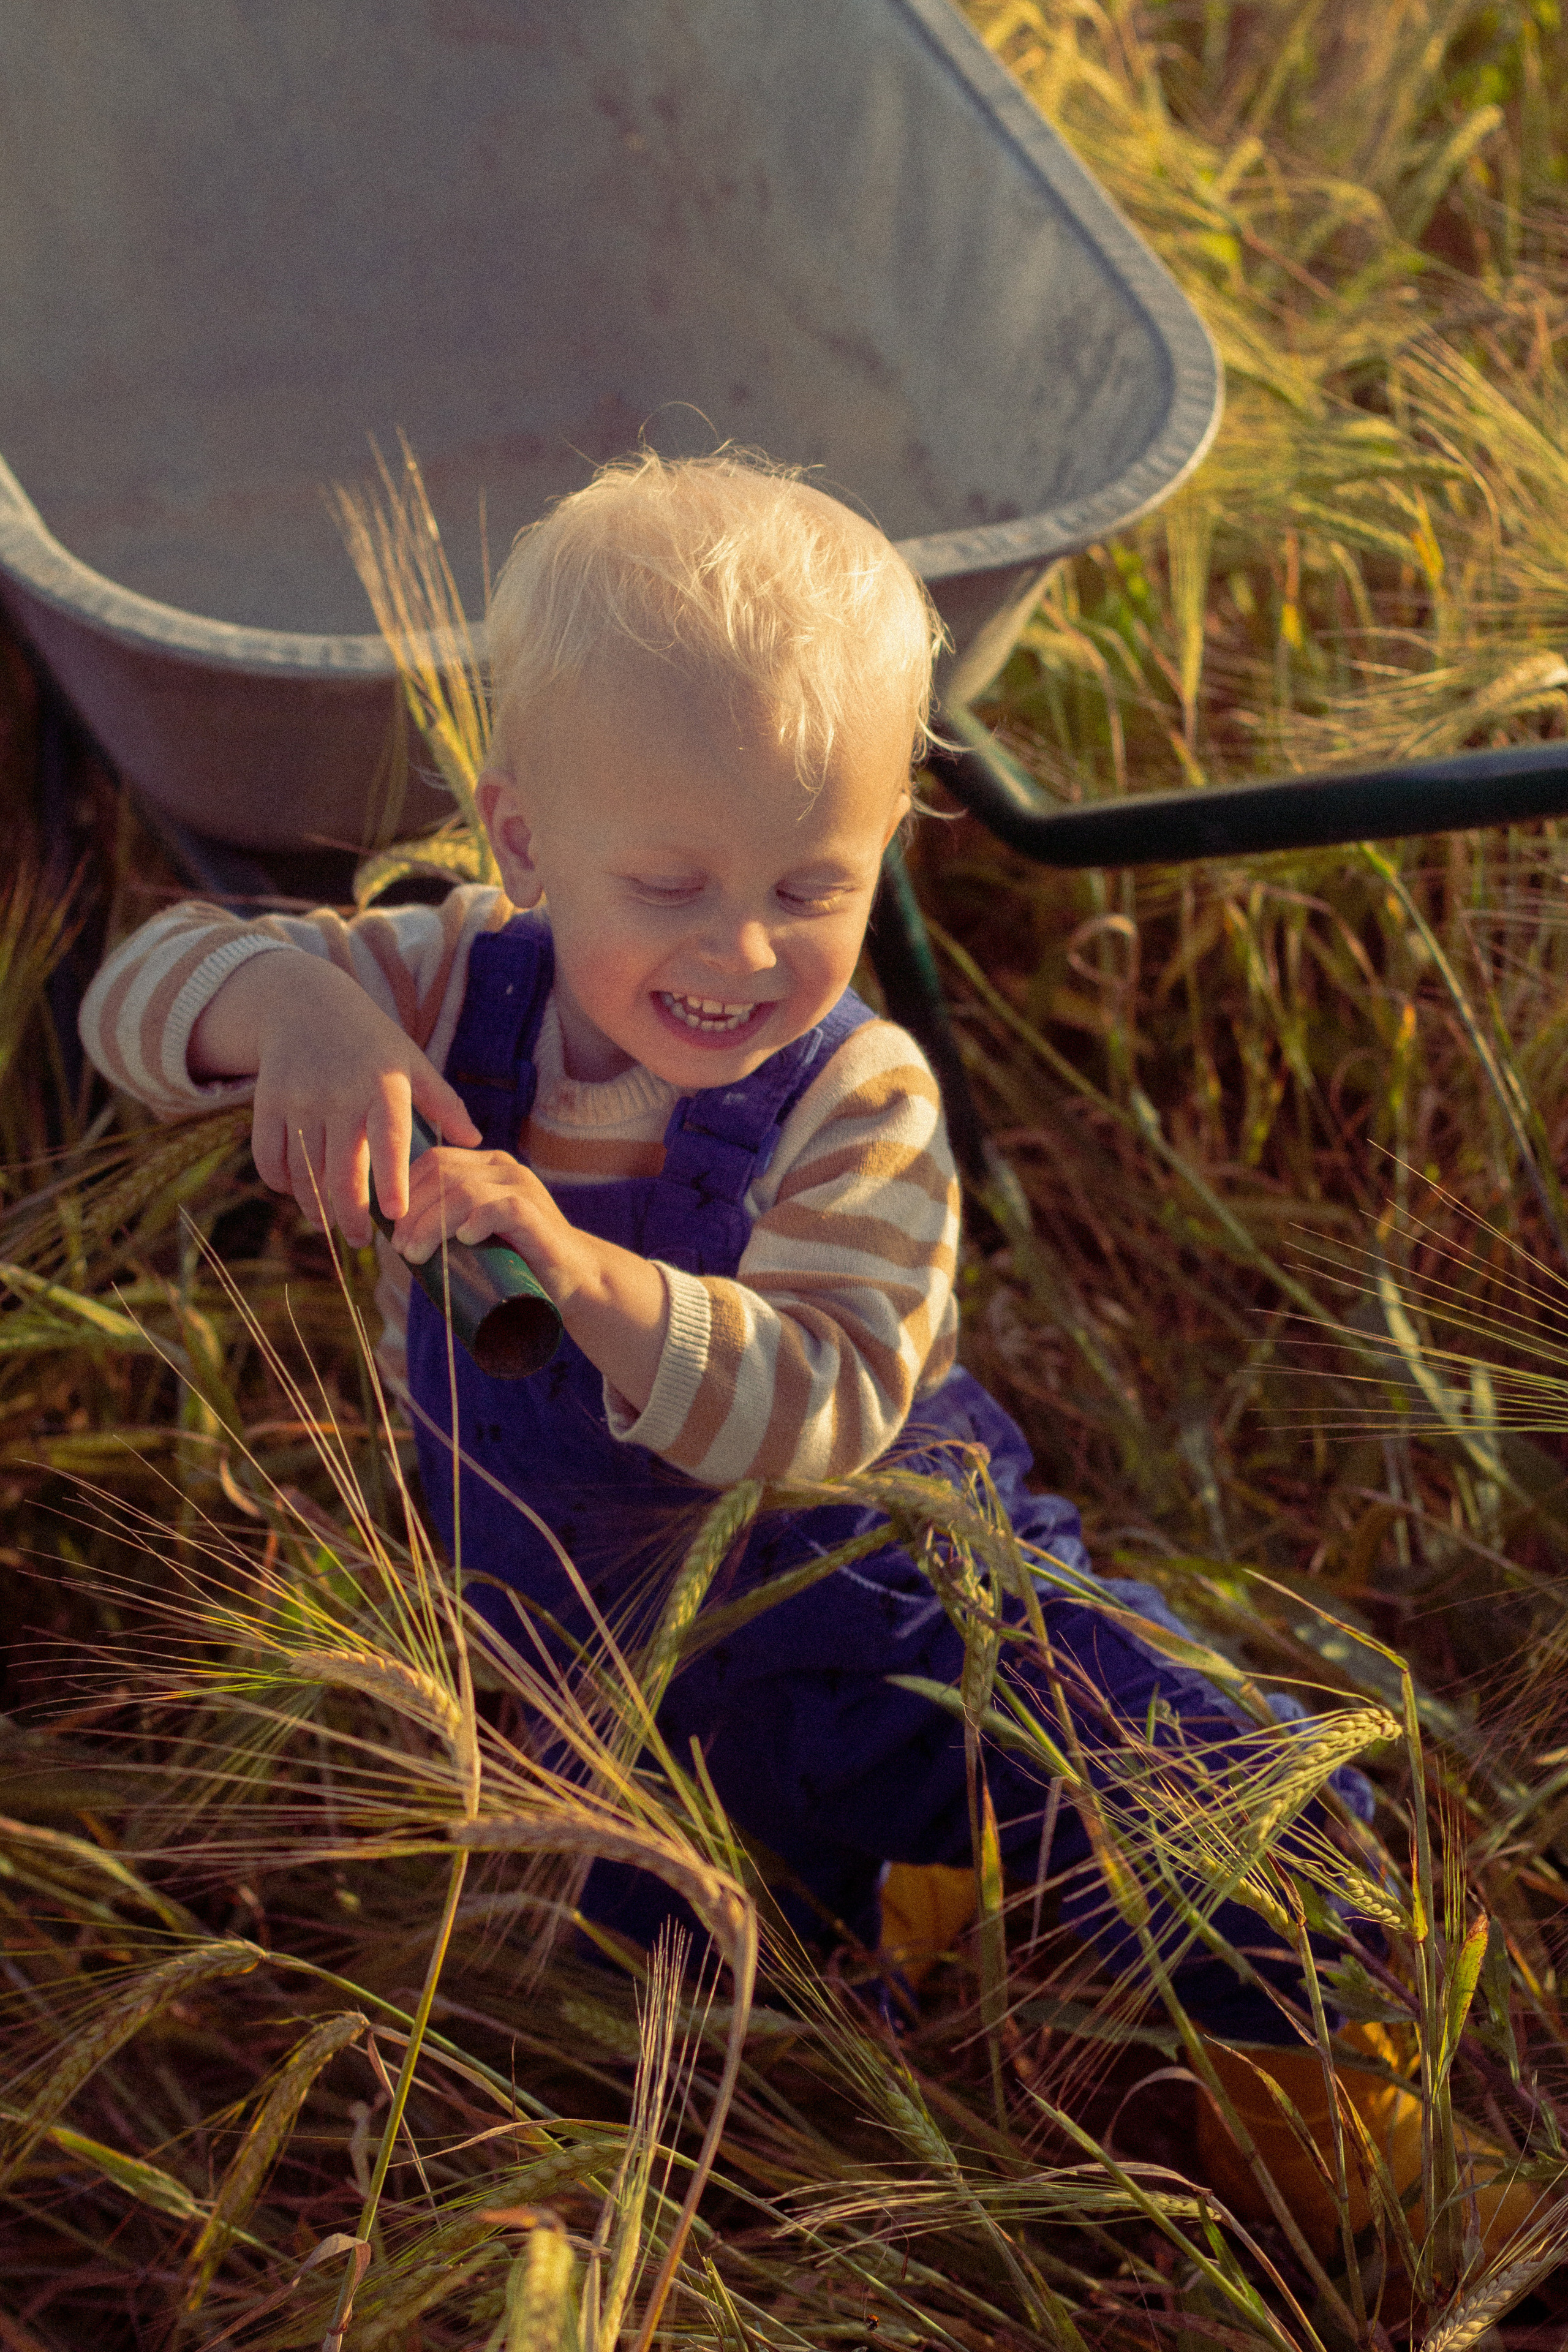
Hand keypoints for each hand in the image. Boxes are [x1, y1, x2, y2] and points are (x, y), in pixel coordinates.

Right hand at [189, 953, 479, 1242]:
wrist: (305, 1004)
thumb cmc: (372, 1043)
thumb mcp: (413, 1064)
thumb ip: (444, 1104)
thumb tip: (476, 1142)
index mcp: (383, 1086)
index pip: (389, 1140)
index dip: (391, 1179)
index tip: (396, 1215)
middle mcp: (339, 1093)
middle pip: (342, 1170)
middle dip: (351, 1214)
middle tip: (361, 1241)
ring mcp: (299, 1098)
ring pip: (305, 1171)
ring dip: (315, 1205)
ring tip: (330, 1224)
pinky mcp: (266, 1102)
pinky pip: (270, 1158)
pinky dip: (282, 1183)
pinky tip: (299, 1192)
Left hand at [393, 1148, 586, 1293]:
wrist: (574, 1278)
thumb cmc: (517, 1261)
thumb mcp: (476, 1233)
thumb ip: (446, 1224)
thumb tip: (395, 1239)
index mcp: (487, 1166)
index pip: (435, 1160)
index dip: (405, 1191)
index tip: (390, 1228)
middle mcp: (504, 1168)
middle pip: (443, 1173)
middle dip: (412, 1212)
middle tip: (400, 1248)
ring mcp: (523, 1187)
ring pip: (463, 1191)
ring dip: (431, 1224)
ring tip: (416, 1254)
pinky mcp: (536, 1214)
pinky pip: (501, 1207)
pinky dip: (476, 1222)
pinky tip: (464, 1240)